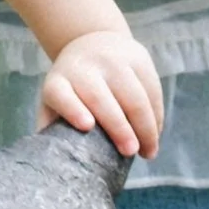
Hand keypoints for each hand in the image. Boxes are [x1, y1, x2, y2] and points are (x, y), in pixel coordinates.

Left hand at [40, 28, 163, 161]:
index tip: (87, 126)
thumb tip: (52, 165)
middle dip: (119, 127)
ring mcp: (112, 60)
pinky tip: (155, 135)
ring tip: (148, 152)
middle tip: (130, 152)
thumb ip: (52, 126)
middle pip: (101, 98)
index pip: (61, 95)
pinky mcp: (138, 58)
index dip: (73, 110)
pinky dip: (156, 116)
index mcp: (58, 83)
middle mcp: (84, 68)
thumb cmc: (72, 86)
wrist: (90, 42)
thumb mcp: (56, 100)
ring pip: (134, 96)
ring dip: (145, 127)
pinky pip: (152, 90)